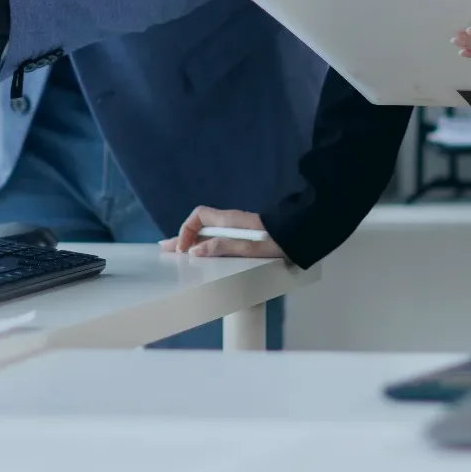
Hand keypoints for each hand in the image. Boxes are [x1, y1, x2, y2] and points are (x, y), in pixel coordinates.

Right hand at [160, 207, 287, 259]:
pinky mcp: (245, 235)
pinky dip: (206, 245)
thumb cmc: (279, 241)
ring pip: (209, 232)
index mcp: (229, 220)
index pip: (198, 217)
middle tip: (167, 251)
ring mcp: (238, 228)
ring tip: (179, 255)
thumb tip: (194, 251)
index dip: (186, 230)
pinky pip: (219, 237)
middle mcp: (231, 221)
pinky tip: (204, 254)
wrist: (303, 235)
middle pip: (200, 225)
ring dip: (193, 242)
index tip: (183, 250)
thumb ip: (222, 248)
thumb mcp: (250, 248)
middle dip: (184, 238)